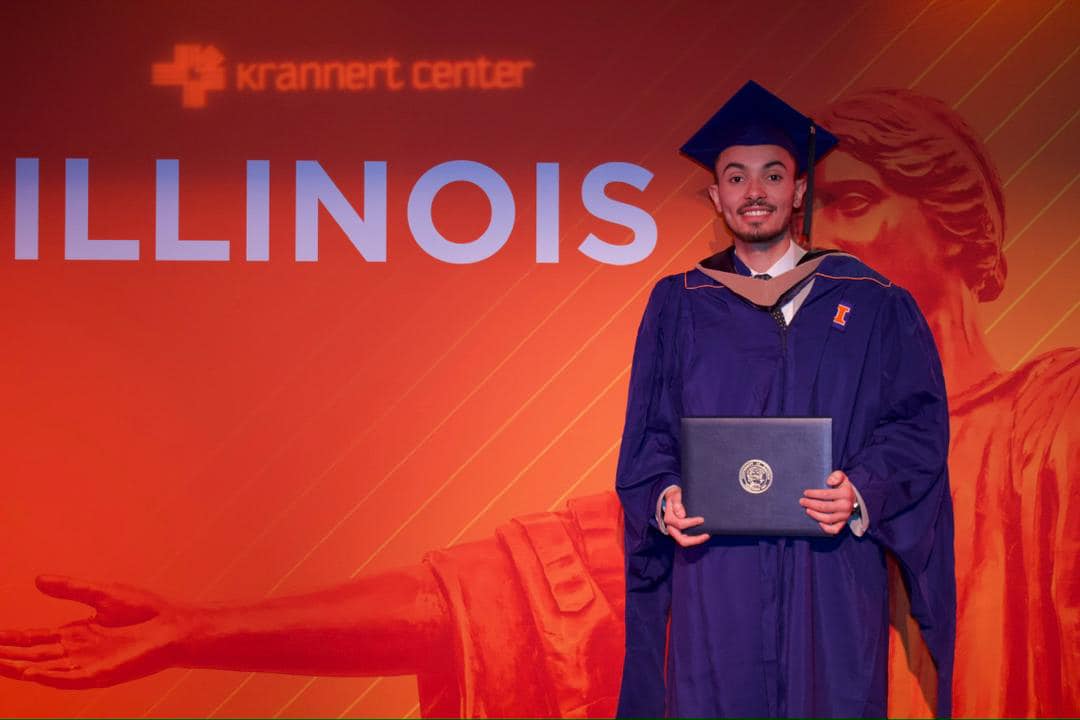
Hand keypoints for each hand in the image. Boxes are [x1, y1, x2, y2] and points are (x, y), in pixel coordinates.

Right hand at [0, 575, 188, 687]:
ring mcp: (88, 664)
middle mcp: (77, 651)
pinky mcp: (102, 674)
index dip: (10, 639)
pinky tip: (32, 674)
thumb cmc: (145, 611)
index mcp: (76, 633)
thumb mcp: (102, 594)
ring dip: (21, 669)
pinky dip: (50, 677)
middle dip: (7, 656)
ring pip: (45, 670)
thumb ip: (71, 588)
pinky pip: (70, 679)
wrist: (174, 625)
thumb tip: (38, 579)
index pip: (34, 639)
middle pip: (33, 656)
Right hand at [662, 486, 709, 546]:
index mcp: (669, 519)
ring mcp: (675, 531)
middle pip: (682, 540)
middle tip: (707, 535)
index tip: (702, 519)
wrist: (673, 498)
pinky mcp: (680, 532)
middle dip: (695, 539)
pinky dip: (695, 538)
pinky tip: (703, 534)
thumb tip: (681, 515)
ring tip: (707, 535)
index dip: (692, 523)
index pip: (680, 524)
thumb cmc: (675, 496)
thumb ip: (677, 504)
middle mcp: (671, 527)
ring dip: (696, 540)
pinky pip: (687, 539)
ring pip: (685, 542)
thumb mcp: (676, 496)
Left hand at [800, 470, 857, 534]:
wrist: (853, 497)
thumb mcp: (842, 477)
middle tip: (802, 501)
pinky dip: (826, 528)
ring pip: (828, 519)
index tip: (805, 493)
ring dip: (815, 515)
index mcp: (845, 493)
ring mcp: (845, 516)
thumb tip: (829, 481)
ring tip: (807, 510)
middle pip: (825, 507)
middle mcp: (846, 506)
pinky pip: (835, 529)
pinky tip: (818, 523)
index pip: (826, 494)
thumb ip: (836, 476)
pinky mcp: (843, 523)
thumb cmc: (842, 486)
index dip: (814, 494)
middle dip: (811, 504)